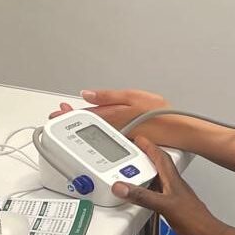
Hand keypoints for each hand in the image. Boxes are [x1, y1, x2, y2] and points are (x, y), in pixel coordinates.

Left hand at [48, 89, 170, 141]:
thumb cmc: (161, 114)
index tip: (57, 113)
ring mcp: (120, 135)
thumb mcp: (133, 96)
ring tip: (70, 122)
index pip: (84, 114)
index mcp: (112, 115)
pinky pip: (107, 136)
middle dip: (71, 120)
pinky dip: (97, 133)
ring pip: (96, 131)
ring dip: (81, 127)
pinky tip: (95, 131)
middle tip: (57, 117)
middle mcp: (113, 127)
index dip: (68, 114)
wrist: (178, 131)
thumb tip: (87, 95)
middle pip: (87, 124)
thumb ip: (108, 96)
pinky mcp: (128, 140)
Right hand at [112, 137, 234, 234]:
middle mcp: (174, 188)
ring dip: (145, 175)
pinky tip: (143, 198)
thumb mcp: (165, 207)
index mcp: (174, 182)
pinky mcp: (174, 211)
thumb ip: (143, 196)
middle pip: (158, 167)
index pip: (161, 157)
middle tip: (132, 153)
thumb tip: (122, 186)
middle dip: (145, 157)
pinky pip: (157, 196)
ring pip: (158, 181)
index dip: (149, 146)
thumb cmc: (197, 223)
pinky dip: (148, 193)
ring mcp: (175, 199)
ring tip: (131, 174)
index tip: (138, 138)